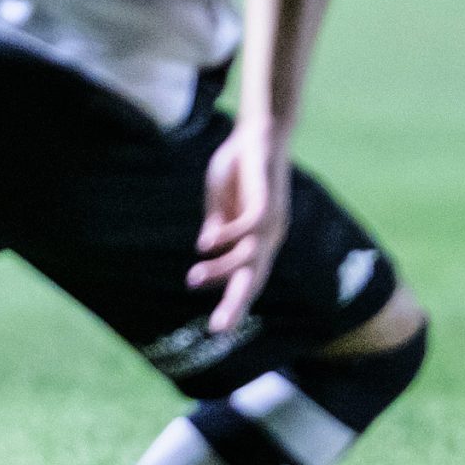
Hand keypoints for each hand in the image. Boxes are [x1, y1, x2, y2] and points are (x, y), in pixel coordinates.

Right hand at [190, 120, 289, 333]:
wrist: (259, 134)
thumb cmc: (240, 168)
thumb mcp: (221, 203)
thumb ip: (217, 225)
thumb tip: (207, 248)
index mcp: (257, 242)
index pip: (247, 280)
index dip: (233, 303)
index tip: (216, 329)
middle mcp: (269, 238)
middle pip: (254, 279)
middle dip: (236, 304)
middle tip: (218, 329)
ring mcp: (270, 222)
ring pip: (248, 257)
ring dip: (221, 269)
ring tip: (194, 276)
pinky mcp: (267, 202)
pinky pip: (250, 227)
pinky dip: (230, 238)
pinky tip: (208, 244)